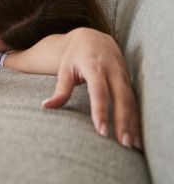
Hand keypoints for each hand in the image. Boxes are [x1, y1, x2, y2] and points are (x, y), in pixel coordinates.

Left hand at [43, 28, 141, 149]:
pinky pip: (135, 102)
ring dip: (133, 123)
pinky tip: (137, 135)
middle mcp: (112, 71)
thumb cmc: (76, 56)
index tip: (102, 130)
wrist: (95, 39)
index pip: (99, 91)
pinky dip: (137, 118)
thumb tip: (46, 106)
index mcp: (94, 67)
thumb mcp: (65, 69)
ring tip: (132, 144)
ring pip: (131, 101)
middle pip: (120, 98)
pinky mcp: (129, 81)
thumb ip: (60, 89)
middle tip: (123, 143)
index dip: (100, 110)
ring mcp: (123, 76)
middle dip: (123, 121)